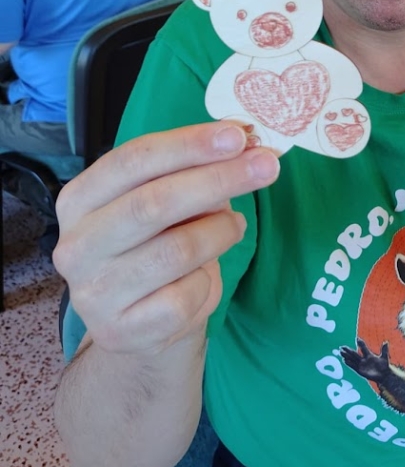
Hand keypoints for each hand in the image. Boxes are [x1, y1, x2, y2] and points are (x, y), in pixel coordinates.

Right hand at [53, 122, 279, 356]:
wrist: (142, 325)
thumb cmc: (158, 246)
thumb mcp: (168, 202)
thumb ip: (193, 170)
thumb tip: (243, 141)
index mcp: (79, 200)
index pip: (133, 160)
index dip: (189, 145)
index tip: (238, 135)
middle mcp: (76, 245)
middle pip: (155, 202)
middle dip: (218, 178)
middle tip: (266, 166)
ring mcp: (94, 293)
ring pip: (177, 249)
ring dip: (221, 232)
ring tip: (234, 226)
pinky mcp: (122, 330)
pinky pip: (185, 296)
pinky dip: (208, 282)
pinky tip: (206, 276)